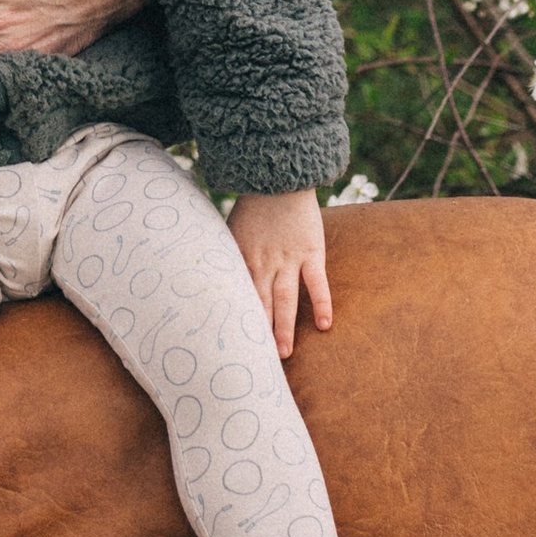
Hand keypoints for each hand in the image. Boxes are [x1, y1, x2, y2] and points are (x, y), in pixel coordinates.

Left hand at [229, 187, 331, 357]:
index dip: (236, 321)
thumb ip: (225, 253)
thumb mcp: (229, 227)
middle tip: (257, 362)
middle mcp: (263, 262)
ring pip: (285, 300)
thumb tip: (210, 275)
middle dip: (257, 333)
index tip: (231, 344)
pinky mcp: (311, 251)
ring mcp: (288, 259)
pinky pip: (317, 282)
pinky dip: (321, 303)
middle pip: (259, 304)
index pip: (237, 296)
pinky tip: (325, 325)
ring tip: (283, 355)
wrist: (278, 174)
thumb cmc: (252, 202)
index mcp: (241, 257)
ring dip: (283, 327)